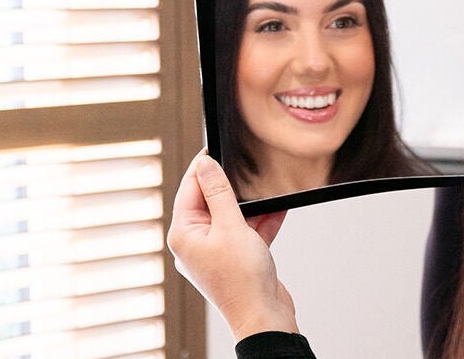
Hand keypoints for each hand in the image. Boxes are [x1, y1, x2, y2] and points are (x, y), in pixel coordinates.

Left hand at [167, 150, 297, 339]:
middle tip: (247, 167)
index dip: (204, 166)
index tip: (214, 146)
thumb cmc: (242, 280)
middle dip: (233, 186)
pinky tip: (279, 207)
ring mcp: (217, 251)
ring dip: (253, 205)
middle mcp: (196, 242)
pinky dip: (263, 220)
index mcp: (184, 234)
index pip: (190, 188)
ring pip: (233, 215)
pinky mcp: (236, 258)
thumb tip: (206, 165)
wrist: (264, 317)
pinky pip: (248, 230)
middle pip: (211, 200)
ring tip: (269, 190)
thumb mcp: (231, 226)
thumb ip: (219, 192)